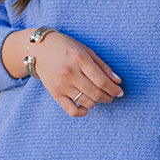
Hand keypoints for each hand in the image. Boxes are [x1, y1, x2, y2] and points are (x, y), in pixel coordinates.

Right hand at [3, 29, 123, 117]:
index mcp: (80, 59)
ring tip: (99, 97)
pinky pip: (72, 110)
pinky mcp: (55, 93)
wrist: (39, 49)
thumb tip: (118, 82)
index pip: (102, 81)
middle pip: (96, 93)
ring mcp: (62, 84)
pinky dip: (82, 112)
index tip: (120, 92)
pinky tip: (86, 107)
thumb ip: (103, 66)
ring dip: (97, 103)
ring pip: (87, 102)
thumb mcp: (86, 51)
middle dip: (108, 97)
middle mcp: (70, 73)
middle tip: (112, 96)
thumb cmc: (66, 47)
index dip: (114, 89)